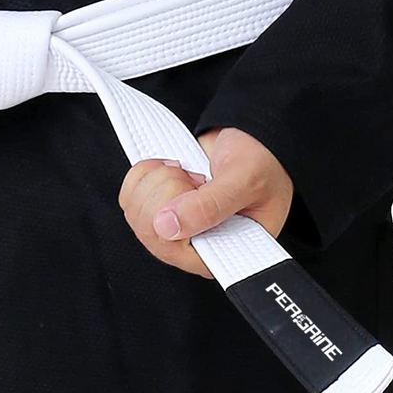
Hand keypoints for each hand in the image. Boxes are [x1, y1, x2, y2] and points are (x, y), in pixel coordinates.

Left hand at [117, 126, 293, 278]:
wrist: (252, 139)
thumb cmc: (263, 163)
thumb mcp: (245, 180)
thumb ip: (209, 205)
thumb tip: (167, 226)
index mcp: (225, 251)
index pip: (179, 253)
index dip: (175, 220)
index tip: (194, 188)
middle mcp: (197, 245)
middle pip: (150, 232)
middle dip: (168, 191)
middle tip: (197, 178)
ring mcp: (174, 228)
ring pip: (136, 213)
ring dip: (157, 181)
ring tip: (189, 174)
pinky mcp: (158, 208)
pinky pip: (129, 197)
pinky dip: (144, 174)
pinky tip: (171, 170)